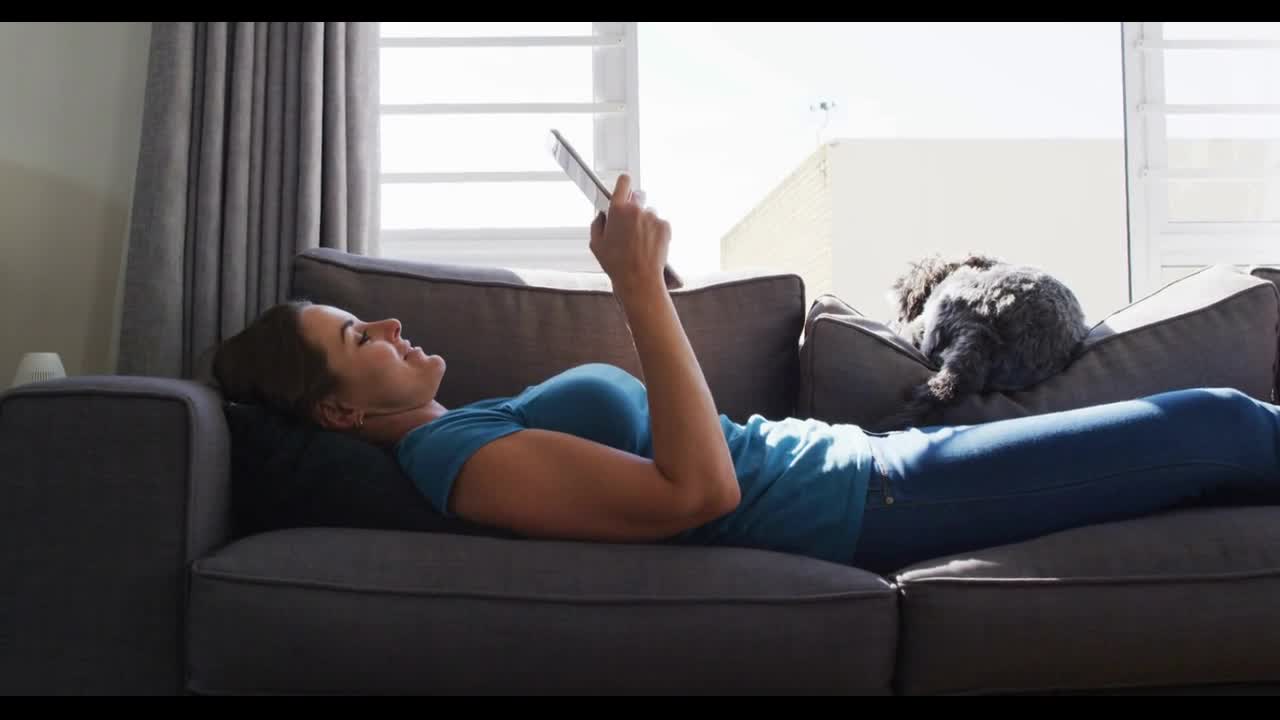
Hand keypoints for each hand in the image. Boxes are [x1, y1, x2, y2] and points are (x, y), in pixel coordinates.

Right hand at [589, 174, 670, 298]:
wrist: (639, 279)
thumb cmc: (617, 264)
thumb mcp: (596, 245)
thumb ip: (597, 224)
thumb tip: (602, 216)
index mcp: (617, 210)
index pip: (623, 183)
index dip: (624, 183)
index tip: (624, 185)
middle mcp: (636, 209)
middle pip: (637, 197)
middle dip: (633, 207)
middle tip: (629, 225)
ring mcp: (653, 217)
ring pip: (649, 213)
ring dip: (645, 222)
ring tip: (639, 242)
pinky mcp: (665, 226)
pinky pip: (659, 223)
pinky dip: (655, 231)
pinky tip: (648, 245)